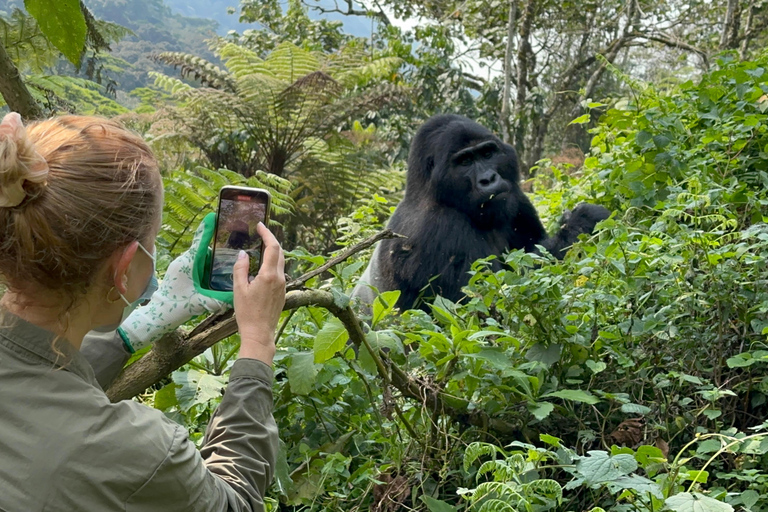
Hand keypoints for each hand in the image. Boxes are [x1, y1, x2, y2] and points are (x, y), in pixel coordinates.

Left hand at [119, 217, 229, 351]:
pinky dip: (209, 268)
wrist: (158, 316)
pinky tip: (220, 274)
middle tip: (235, 244)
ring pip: (203, 259)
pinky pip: (199, 266)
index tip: (215, 215)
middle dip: (219, 247)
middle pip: (206, 249)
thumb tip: (237, 296)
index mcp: (189, 262)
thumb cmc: (176, 306)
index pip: (201, 240)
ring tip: (232, 261)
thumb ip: (220, 299)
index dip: (208, 227)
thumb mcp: (201, 302)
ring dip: (215, 260)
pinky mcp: (184, 274)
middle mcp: (186, 261)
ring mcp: (184, 267)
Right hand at [233, 222, 285, 365]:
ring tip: (260, 247)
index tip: (260, 225)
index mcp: (269, 275)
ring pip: (280, 262)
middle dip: (271, 240)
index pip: (272, 247)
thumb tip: (243, 254)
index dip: (267, 233)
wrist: (260, 333)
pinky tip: (262, 266)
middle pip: (279, 252)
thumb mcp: (238, 289)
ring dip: (272, 252)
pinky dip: (273, 264)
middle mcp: (279, 278)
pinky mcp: (283, 292)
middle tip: (260, 233)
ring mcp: (283, 285)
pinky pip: (279, 272)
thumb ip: (240, 268)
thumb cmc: (247, 313)